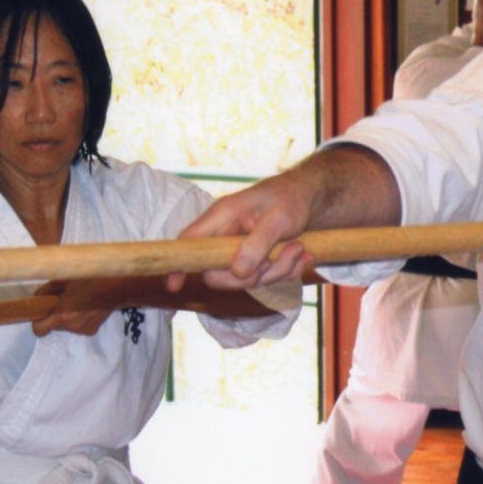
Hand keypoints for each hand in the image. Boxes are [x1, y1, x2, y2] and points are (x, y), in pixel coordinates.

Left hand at [31, 278, 119, 336]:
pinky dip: (79, 319)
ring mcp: (84, 330)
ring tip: (78, 302)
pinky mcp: (93, 330)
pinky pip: (79, 326)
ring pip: (67, 326)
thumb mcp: (64, 279)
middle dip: (55, 316)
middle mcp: (72, 327)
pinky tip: (88, 307)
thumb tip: (38, 297)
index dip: (37, 322)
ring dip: (68, 317)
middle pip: (54, 326)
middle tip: (63, 301)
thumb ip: (47, 290)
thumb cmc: (89, 278)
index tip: (41, 314)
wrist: (117, 285)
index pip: (39, 330)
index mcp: (62, 315)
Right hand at [166, 173, 315, 292]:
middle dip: (254, 275)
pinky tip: (303, 255)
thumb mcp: (278, 218)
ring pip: (246, 280)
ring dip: (278, 270)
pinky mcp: (255, 261)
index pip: (189, 242)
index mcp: (221, 217)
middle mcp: (225, 236)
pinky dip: (287, 271)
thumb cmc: (290, 198)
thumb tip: (238, 271)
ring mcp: (239, 250)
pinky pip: (264, 279)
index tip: (173, 286)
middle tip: (282, 256)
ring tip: (299, 248)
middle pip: (218, 274)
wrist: (309, 197)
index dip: (179, 264)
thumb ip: (258, 243)